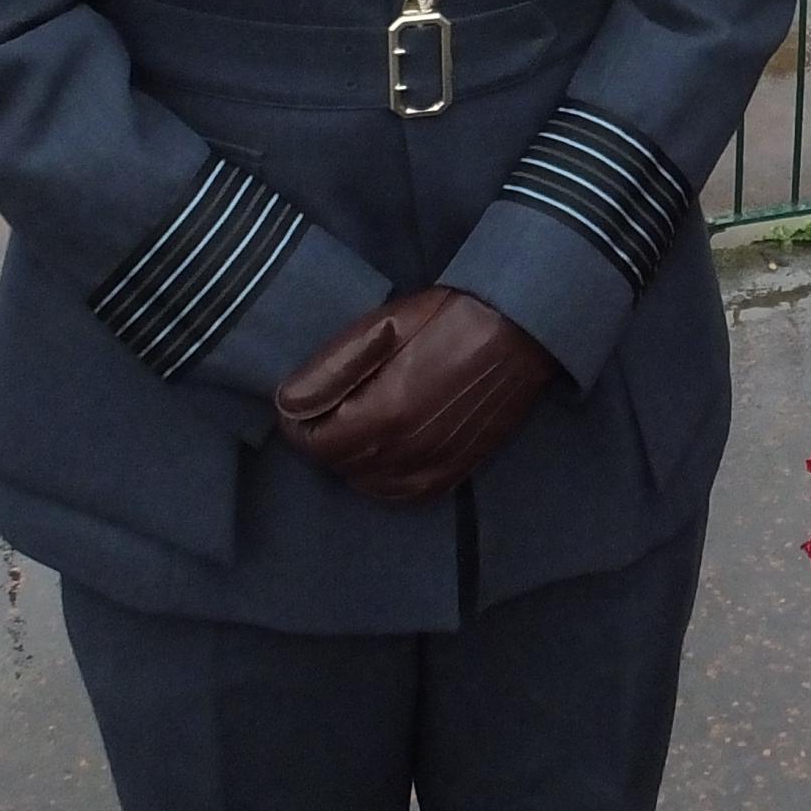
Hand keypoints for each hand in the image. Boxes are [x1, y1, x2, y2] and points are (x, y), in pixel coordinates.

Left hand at [274, 286, 556, 503]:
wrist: (522, 329)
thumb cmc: (452, 316)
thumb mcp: (385, 324)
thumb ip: (331, 368)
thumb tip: (288, 403)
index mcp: (384, 413)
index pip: (311, 442)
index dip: (298, 419)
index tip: (305, 397)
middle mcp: (406, 452)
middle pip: (336, 464)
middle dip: (324, 435)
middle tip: (334, 401)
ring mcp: (433, 465)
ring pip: (366, 482)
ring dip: (352, 457)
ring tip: (361, 421)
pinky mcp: (455, 471)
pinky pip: (402, 494)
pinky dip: (384, 478)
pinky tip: (388, 448)